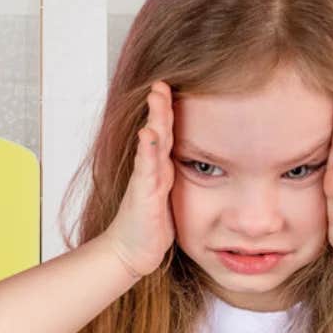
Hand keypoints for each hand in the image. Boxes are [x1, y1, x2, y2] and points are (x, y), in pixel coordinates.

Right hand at [102, 81, 177, 278]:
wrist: (130, 252)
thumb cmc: (149, 227)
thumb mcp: (170, 199)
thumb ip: (177, 180)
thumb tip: (202, 167)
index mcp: (161, 169)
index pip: (167, 133)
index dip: (169, 110)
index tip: (172, 86)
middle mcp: (152, 170)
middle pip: (158, 130)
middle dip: (160, 104)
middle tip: (161, 80)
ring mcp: (146, 181)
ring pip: (152, 144)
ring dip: (155, 118)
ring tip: (156, 95)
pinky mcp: (143, 197)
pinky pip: (146, 171)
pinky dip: (147, 151)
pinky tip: (147, 135)